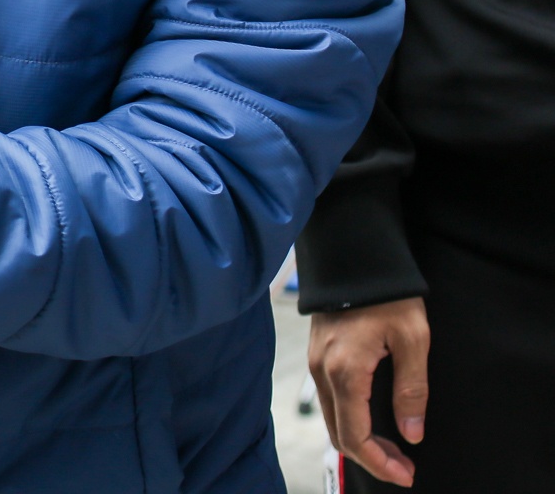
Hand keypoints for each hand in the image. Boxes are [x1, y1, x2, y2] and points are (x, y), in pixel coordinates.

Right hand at [308, 297, 429, 486]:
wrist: (355, 257)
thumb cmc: (387, 294)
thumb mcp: (413, 340)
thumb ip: (412, 389)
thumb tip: (411, 431)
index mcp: (345, 371)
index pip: (355, 435)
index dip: (379, 462)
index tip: (406, 473)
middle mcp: (323, 371)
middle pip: (339, 433)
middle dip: (371, 457)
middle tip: (404, 467)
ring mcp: (317, 363)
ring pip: (333, 418)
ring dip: (360, 439)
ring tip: (394, 448)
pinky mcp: (319, 356)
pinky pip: (330, 400)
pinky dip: (350, 419)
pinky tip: (374, 420)